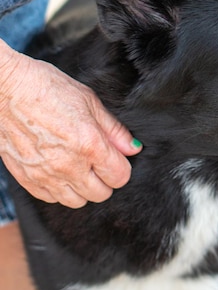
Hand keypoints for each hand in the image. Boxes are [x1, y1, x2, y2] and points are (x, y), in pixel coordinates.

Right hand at [0, 43, 141, 207]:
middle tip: (99, 163)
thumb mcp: (89, 102)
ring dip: (83, 188)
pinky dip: (59, 190)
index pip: (119, 176)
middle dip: (105, 180)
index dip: (122, 168)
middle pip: (100, 194)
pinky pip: (50, 198)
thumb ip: (114, 129)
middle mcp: (68, 165)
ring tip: (79, 168)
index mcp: (89, 144)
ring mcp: (45, 174)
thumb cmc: (46, 88)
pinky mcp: (26, 177)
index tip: (116, 159)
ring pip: (76, 201)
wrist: (4, 89)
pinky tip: (59, 171)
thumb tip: (132, 148)